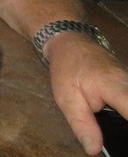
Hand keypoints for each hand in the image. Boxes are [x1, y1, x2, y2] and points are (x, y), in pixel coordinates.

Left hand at [47, 32, 127, 154]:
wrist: (70, 43)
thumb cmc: (67, 68)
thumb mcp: (66, 98)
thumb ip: (82, 125)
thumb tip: (94, 150)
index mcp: (114, 86)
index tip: (124, 139)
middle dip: (127, 125)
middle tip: (120, 139)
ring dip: (126, 119)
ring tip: (119, 132)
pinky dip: (127, 111)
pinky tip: (120, 120)